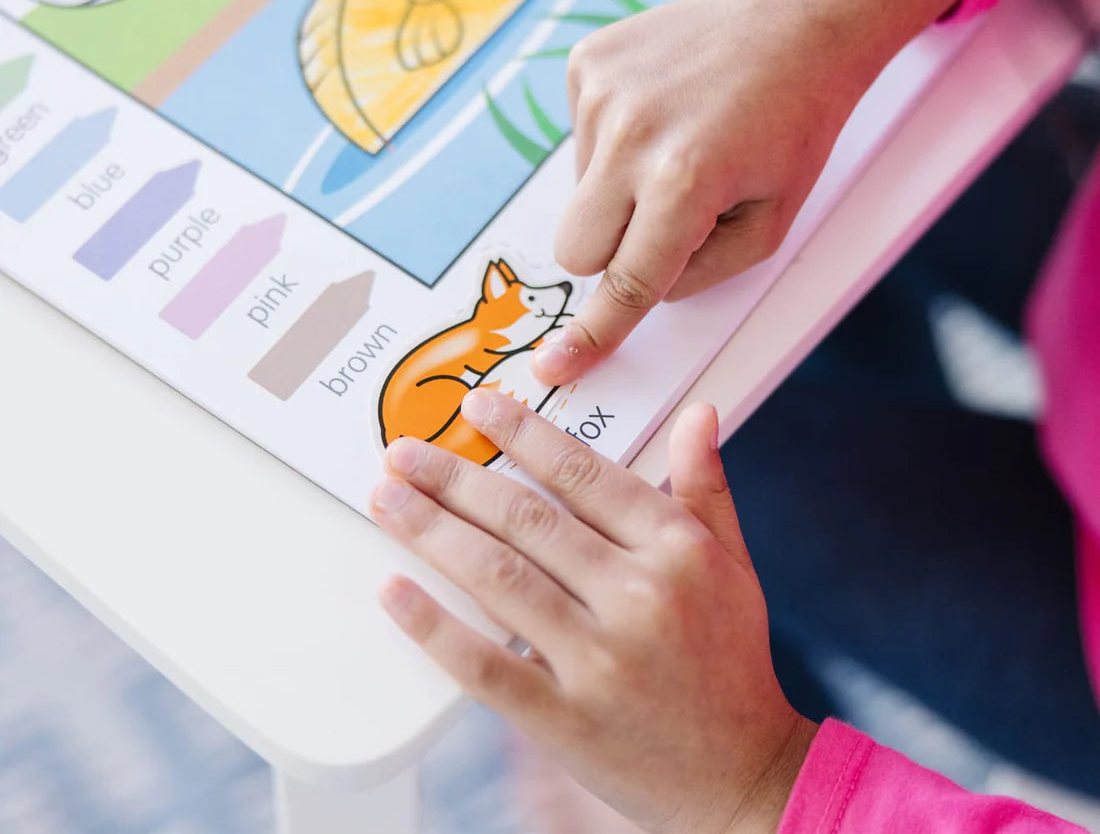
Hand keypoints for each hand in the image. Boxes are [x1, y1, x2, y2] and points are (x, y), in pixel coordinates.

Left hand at [371, 390, 816, 833]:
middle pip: (525, 519)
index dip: (522, 434)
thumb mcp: (732, 562)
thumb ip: (705, 485)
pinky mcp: (564, 719)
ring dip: (431, 531)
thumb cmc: (730, 657)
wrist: (743, 776)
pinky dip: (433, 626)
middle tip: (402, 451)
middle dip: (454, 477)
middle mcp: (637, 597)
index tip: (476, 409)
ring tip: (386, 498)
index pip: (583, 474)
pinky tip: (393, 590)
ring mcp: (597, 661)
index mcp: (676, 549)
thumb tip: (697, 412)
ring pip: (497, 577)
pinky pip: (484, 665)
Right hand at [532, 0, 962, 384]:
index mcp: (686, 180)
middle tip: (664, 218)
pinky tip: (659, 112)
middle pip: (577, 248)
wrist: (792, 22)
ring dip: (618, 189)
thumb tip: (636, 286)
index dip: (592, 334)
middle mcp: (631, 135)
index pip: (627, 280)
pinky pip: (578, 141)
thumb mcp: (772, 223)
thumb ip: (700, 271)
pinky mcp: (586, 65)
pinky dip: (612, 144)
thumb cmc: (792, 128)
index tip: (554, 367)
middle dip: (611, 252)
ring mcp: (600, 93)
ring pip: (578, 194)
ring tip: (676, 144)